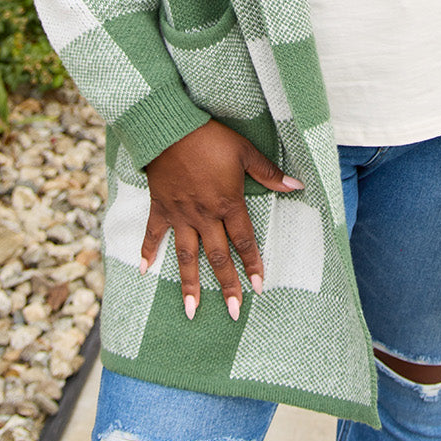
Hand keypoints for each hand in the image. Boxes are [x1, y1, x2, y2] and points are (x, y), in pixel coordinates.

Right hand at [141, 121, 302, 320]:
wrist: (171, 129)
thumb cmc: (211, 139)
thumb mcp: (245, 152)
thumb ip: (269, 174)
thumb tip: (297, 186)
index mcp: (227, 204)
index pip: (244, 241)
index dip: (252, 264)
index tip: (258, 286)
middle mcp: (204, 216)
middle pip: (217, 257)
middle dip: (227, 285)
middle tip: (233, 311)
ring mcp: (180, 215)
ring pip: (186, 256)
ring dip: (189, 284)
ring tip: (191, 310)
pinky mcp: (160, 207)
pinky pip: (153, 233)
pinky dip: (147, 251)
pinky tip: (143, 270)